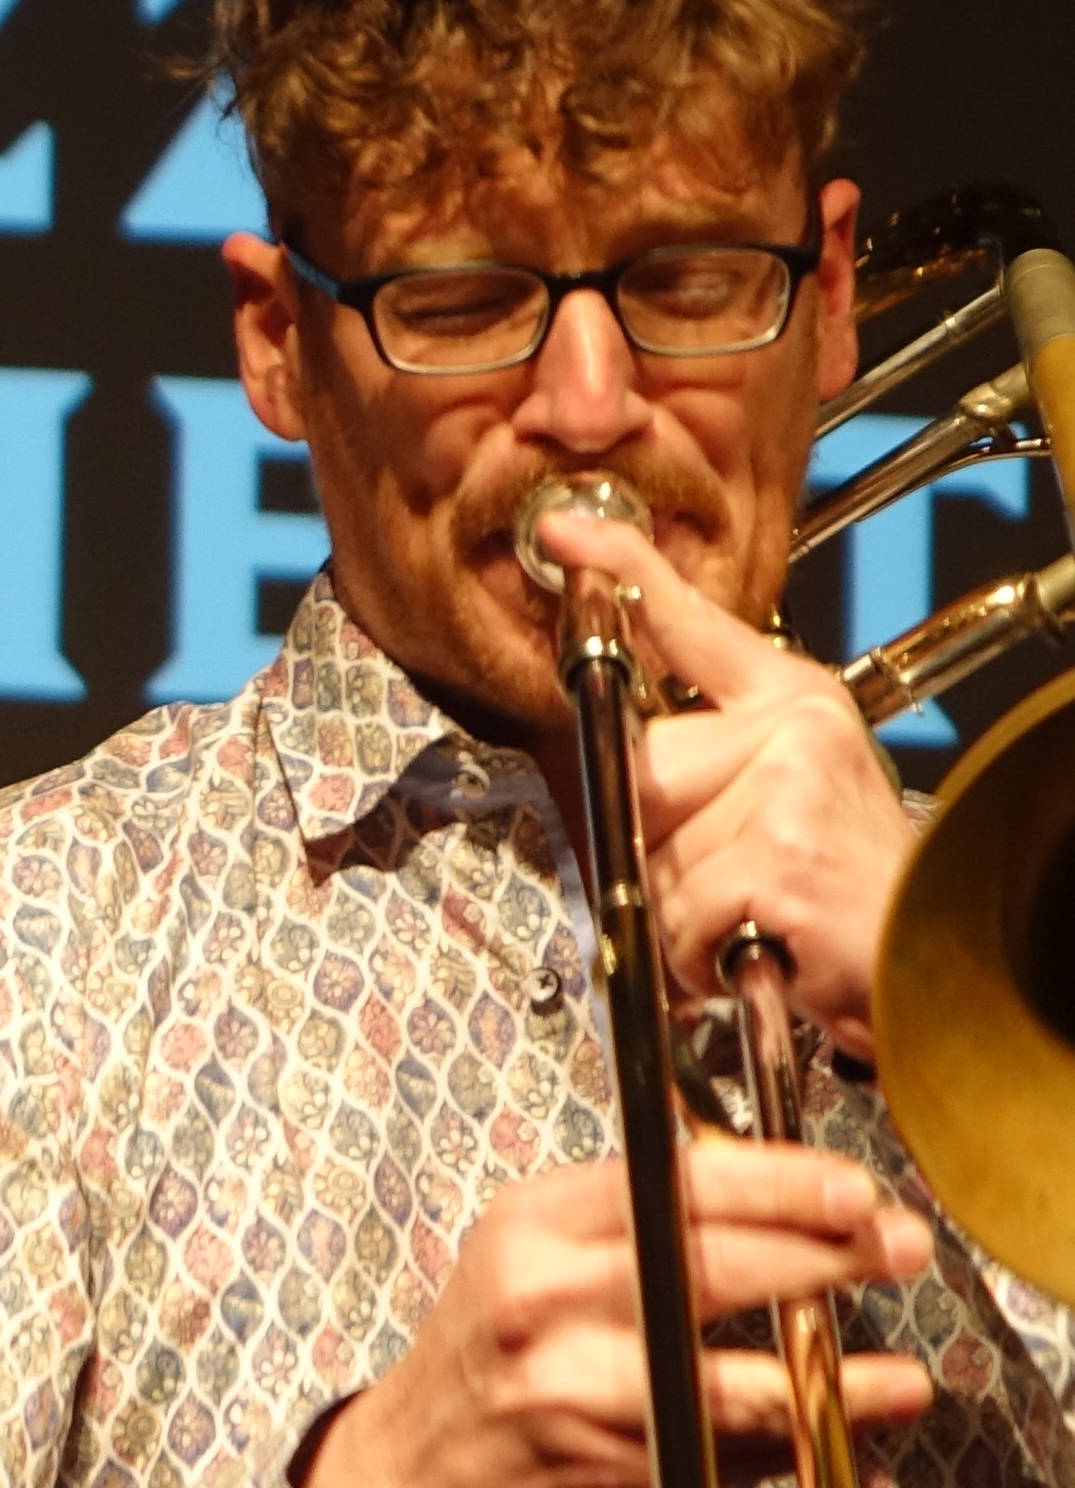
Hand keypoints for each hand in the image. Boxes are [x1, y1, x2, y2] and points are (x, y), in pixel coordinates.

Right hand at [299, 1144, 930, 1487]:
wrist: (394, 1478)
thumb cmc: (489, 1362)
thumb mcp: (534, 1261)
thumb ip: (643, 1231)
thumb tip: (796, 1214)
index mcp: (533, 1225)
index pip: (674, 1182)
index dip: (782, 1182)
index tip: (856, 1190)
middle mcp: (541, 1297)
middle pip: (711, 1264)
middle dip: (827, 1256)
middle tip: (901, 1250)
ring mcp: (566, 1386)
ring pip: (724, 1379)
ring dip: (827, 1381)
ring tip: (902, 1380)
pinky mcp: (593, 1466)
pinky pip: (715, 1454)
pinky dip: (785, 1451)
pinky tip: (837, 1445)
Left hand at [535, 503, 913, 1059]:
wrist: (922, 956)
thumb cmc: (840, 888)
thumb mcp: (781, 798)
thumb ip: (702, 769)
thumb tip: (609, 772)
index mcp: (792, 702)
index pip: (694, 622)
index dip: (625, 566)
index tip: (564, 529)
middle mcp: (793, 729)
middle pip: (637, 773)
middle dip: (651, 844)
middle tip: (726, 879)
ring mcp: (786, 790)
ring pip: (650, 861)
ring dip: (680, 914)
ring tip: (752, 917)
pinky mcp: (777, 858)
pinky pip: (677, 918)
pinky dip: (698, 958)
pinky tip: (759, 948)